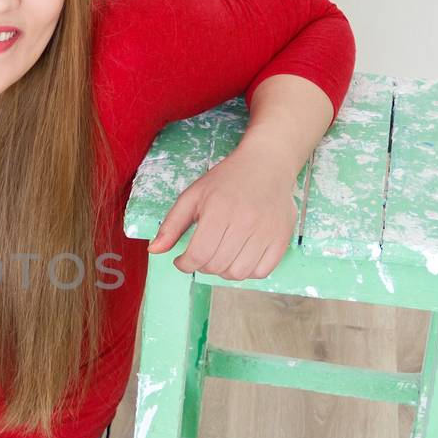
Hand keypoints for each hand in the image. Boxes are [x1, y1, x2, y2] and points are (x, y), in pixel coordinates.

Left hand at [146, 146, 298, 279]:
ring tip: (221, 255)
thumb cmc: (226, 180)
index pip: (198, 255)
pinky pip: (262, 272)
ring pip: (238, 273)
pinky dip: (247, 271)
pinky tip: (240, 256)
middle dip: (202, 266)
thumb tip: (154, 250)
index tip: (182, 260)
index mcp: (219, 211)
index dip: (184, 264)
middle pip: (217, 266)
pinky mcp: (282, 238)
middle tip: (202, 253)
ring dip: (224, 271)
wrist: (267, 164)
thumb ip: (171, 225)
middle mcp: (245, 222)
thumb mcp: (192, 196)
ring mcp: (267, 231)